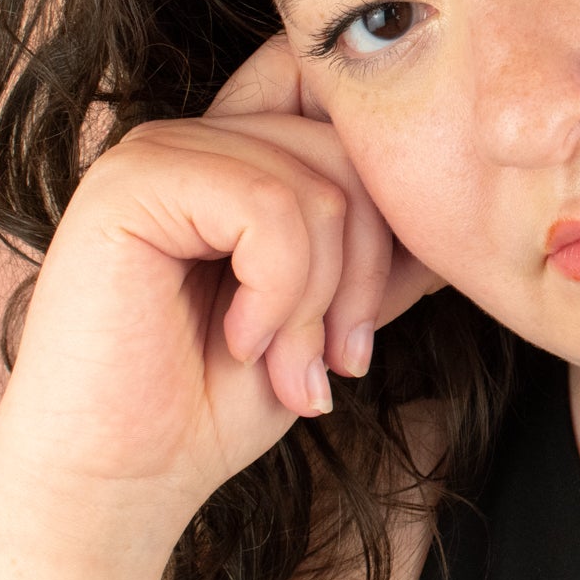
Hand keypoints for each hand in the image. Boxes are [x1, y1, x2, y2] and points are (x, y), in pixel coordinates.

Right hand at [0, 34, 444, 510]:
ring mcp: (159, 153)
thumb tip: (457, 215)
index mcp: (239, 155)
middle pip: (350, 147)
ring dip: (321, 300)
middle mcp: (198, 138)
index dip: (385, 188)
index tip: (378, 296)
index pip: (341, 99)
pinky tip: (240, 343)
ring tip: (289, 368)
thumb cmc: (215, 403)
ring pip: (319, 186)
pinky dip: (278, 292)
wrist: (121, 481)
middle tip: (341, 360)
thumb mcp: (331, 316)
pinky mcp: (130, 183)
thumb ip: (380, 253)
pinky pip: (266, 208)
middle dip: (368, 269)